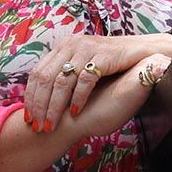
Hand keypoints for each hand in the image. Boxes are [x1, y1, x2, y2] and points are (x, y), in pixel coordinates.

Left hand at [23, 33, 171, 132]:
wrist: (143, 52)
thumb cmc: (112, 65)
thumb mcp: (84, 67)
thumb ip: (67, 76)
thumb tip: (43, 100)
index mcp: (63, 47)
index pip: (38, 73)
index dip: (30, 97)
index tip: (29, 118)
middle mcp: (71, 45)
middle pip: (46, 78)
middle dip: (40, 105)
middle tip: (39, 126)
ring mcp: (87, 48)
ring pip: (62, 80)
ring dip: (54, 106)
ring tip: (52, 124)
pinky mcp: (102, 55)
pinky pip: (85, 80)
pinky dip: (78, 98)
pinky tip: (75, 112)